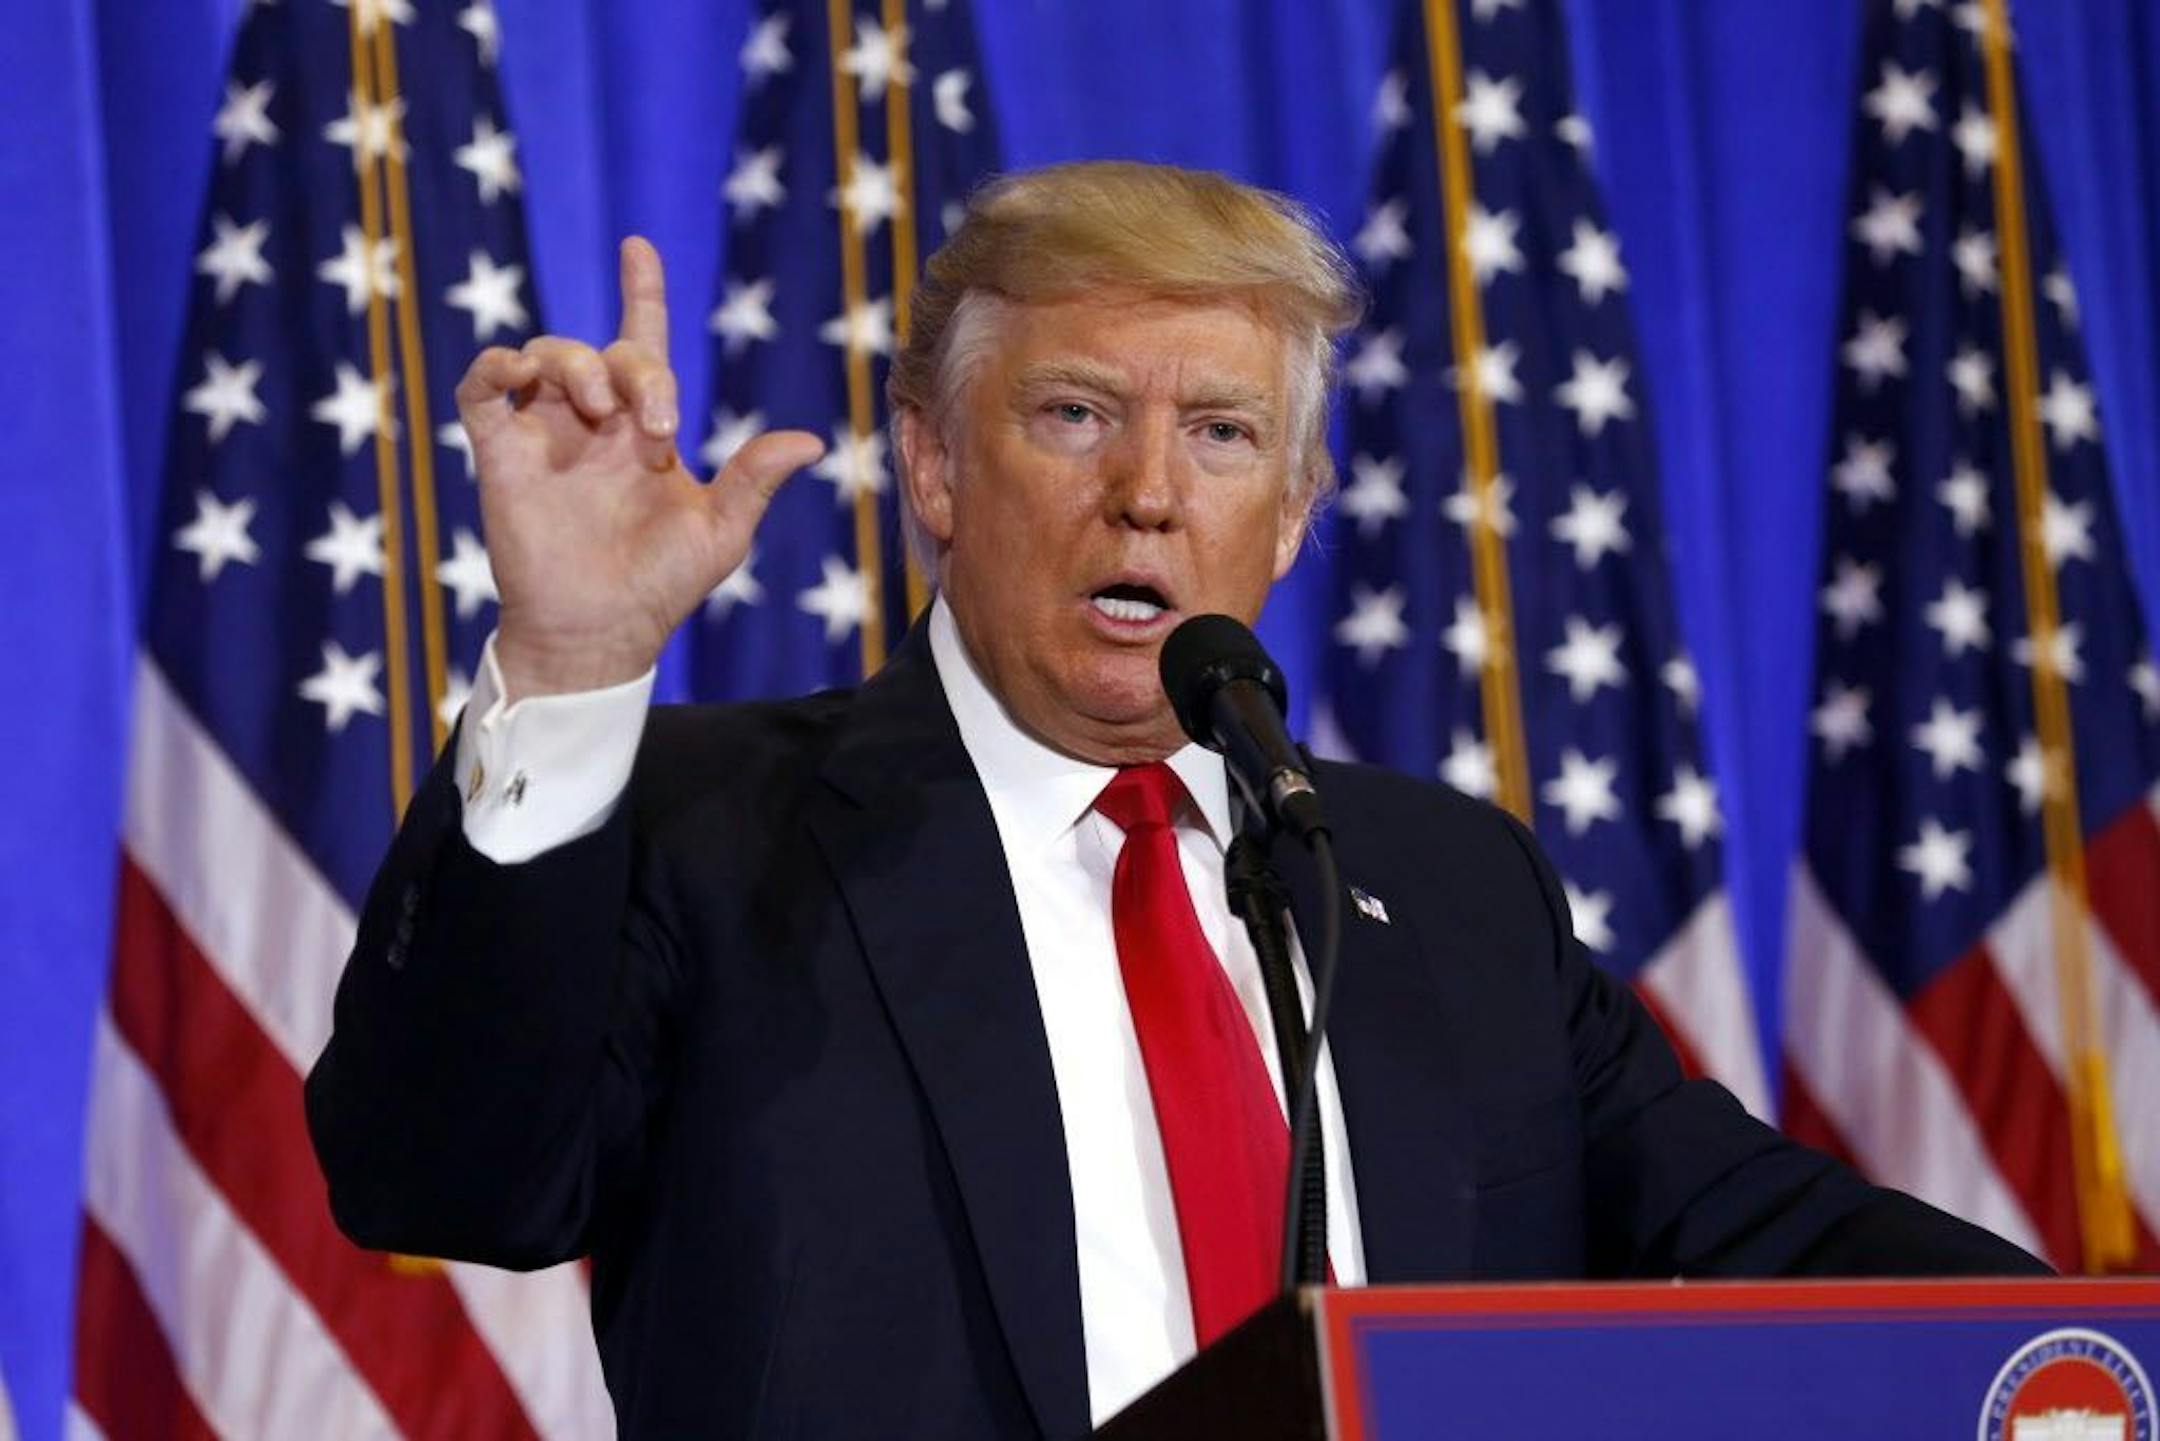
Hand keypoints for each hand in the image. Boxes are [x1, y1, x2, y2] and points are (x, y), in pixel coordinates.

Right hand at [456, 236, 823, 699]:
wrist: (600, 631)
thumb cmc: (661, 585)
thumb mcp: (721, 531)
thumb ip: (755, 479)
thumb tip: (813, 442)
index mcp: (644, 427)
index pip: (644, 341)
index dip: (641, 292)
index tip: (637, 246)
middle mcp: (593, 422)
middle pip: (608, 350)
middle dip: (637, 370)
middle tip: (656, 427)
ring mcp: (544, 433)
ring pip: (548, 354)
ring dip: (578, 365)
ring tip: (600, 409)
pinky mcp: (500, 453)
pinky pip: (483, 387)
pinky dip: (497, 366)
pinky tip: (521, 373)